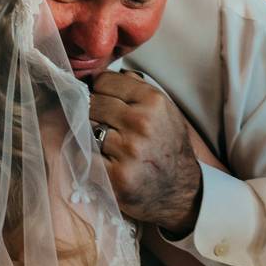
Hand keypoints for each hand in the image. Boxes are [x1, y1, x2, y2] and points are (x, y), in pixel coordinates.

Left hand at [89, 70, 206, 234]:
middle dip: (92, 113)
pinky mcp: (117, 176)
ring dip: (88, 135)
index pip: (104, 81)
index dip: (99, 90)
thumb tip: (101, 74)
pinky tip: (101, 160)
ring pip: (86, 129)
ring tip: (103, 143)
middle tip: (101, 125)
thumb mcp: (163, 110)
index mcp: (153, 102)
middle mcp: (142, 123)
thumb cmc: (167, 146)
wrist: (181, 191)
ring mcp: (129, 150)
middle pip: (92, 103)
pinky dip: (86, 157)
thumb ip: (136, 88)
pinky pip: (84, 156)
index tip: (101, 99)